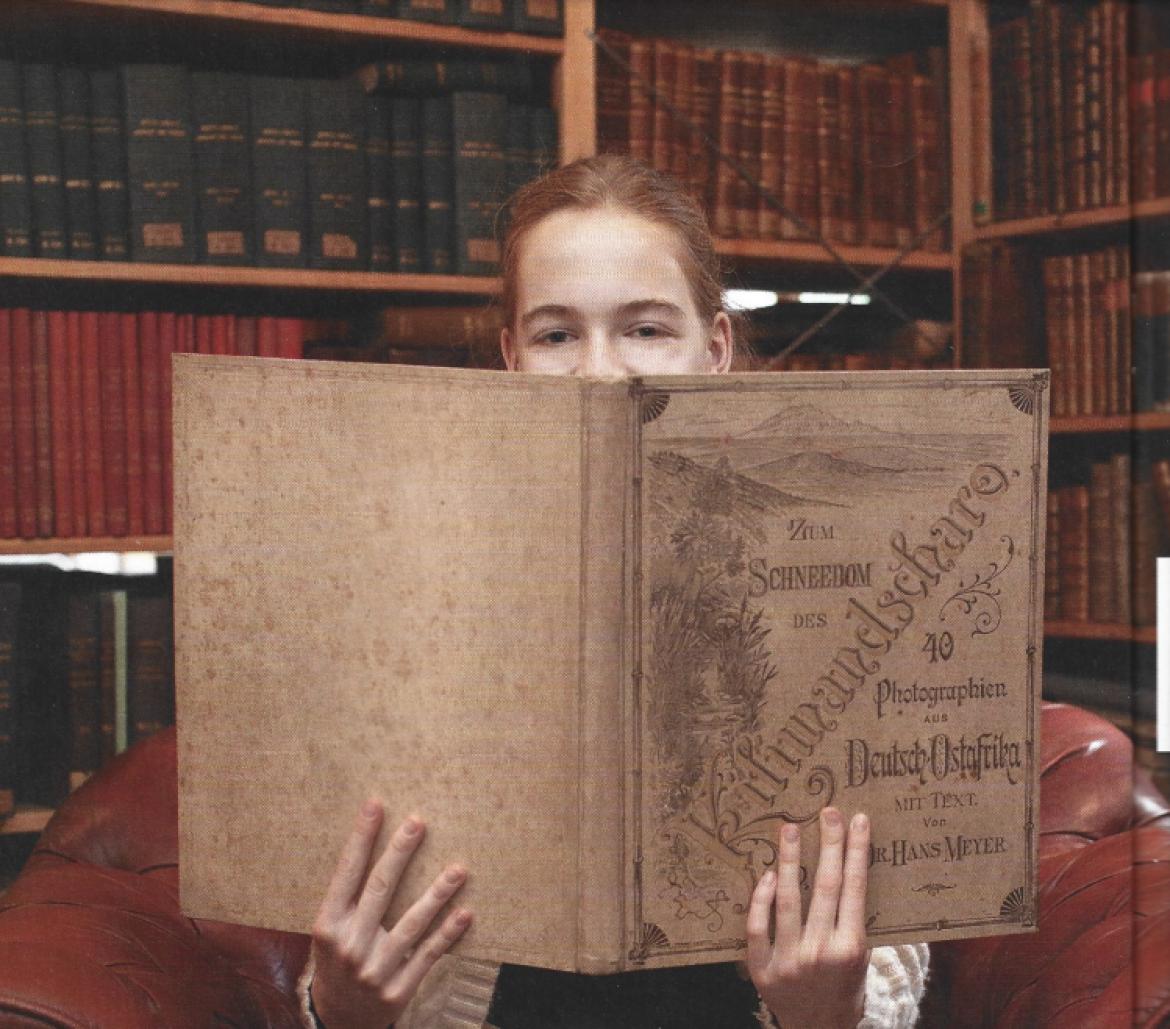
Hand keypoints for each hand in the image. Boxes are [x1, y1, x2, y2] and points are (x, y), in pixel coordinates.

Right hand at [309, 798, 472, 1028]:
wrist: (337, 1020)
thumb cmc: (338, 961)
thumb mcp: (330, 931)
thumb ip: (348, 898)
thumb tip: (376, 844)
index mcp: (328, 925)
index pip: (346, 872)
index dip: (361, 838)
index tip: (375, 804)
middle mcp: (350, 945)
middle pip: (380, 889)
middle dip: (400, 852)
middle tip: (418, 822)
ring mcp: (375, 970)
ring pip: (412, 923)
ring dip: (438, 893)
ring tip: (459, 869)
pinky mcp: (398, 990)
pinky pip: (428, 955)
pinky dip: (447, 933)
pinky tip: (465, 913)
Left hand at [746, 807, 870, 1028]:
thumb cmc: (844, 987)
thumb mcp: (861, 957)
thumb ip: (854, 919)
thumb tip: (849, 865)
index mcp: (851, 948)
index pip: (855, 888)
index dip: (856, 851)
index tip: (857, 820)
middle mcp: (821, 952)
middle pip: (825, 886)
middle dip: (828, 845)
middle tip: (827, 811)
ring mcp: (789, 960)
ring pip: (788, 900)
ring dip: (788, 860)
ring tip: (789, 828)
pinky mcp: (761, 968)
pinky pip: (758, 926)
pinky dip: (761, 899)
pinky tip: (767, 874)